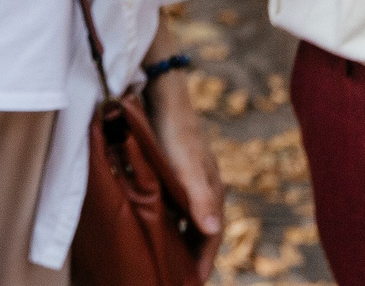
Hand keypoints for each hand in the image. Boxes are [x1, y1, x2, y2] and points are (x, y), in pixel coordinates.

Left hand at [145, 67, 224, 276]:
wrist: (163, 97)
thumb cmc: (176, 135)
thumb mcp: (187, 168)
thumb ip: (199, 198)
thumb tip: (211, 230)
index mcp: (212, 193)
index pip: (212, 237)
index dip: (205, 261)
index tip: (194, 283)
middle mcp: (204, 190)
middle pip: (201, 232)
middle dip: (193, 257)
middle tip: (177, 278)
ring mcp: (190, 182)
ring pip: (187, 220)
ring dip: (179, 241)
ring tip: (164, 261)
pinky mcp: (175, 174)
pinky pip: (175, 206)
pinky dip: (168, 222)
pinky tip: (152, 227)